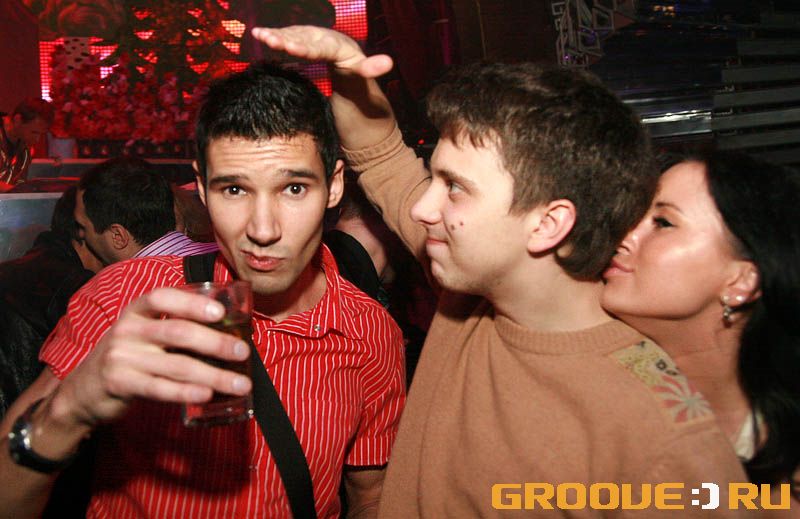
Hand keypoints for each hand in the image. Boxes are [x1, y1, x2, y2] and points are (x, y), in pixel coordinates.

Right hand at [55, 287, 251, 426]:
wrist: (82, 391)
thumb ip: (174, 327)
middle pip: (177, 332)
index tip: (220, 312)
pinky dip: (185, 392)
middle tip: (242, 351)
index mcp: (136, 311)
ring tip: (240, 383)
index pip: (162, 297)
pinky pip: (158, 388)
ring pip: (176, 364)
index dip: (191, 303)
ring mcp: (121, 357)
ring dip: (213, 375)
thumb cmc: (128, 357)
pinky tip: (207, 394)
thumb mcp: (142, 334)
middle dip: (215, 342)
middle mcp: (128, 330)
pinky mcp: (119, 384)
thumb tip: (228, 333)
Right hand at [251, 25, 393, 78]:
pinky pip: (288, 37)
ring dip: (276, 35)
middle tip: (269, 39)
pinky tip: (258, 34)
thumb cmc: (356, 71)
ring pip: (293, 35)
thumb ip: (372, 68)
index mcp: (338, 46)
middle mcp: (324, 37)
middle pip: (304, 39)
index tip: (291, 49)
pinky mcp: (303, 40)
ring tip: (260, 35)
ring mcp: (312, 38)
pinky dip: (274, 35)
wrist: (349, 63)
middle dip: (286, 39)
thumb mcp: (365, 73)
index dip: (306, 48)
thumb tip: (389, 62)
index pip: (321, 48)